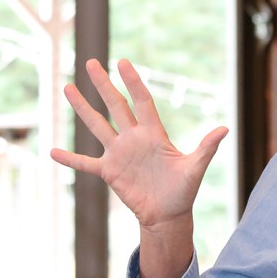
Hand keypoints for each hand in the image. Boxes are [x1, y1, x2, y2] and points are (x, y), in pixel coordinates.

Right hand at [50, 58, 227, 230]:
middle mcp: (134, 139)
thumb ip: (206, 148)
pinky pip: (86, 163)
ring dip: (83, 109)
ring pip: (97, 126)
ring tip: (68, 88)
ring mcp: (119, 154)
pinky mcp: (109, 172)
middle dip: (104, 85)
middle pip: (116, 106)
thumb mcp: (195, 168)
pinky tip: (52, 151)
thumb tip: (224, 129)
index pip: (142, 101)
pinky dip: (70, 159)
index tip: (123, 62)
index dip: (134, 82)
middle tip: (91, 62)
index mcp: (154, 134)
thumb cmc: (184, 191)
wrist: (168, 215)